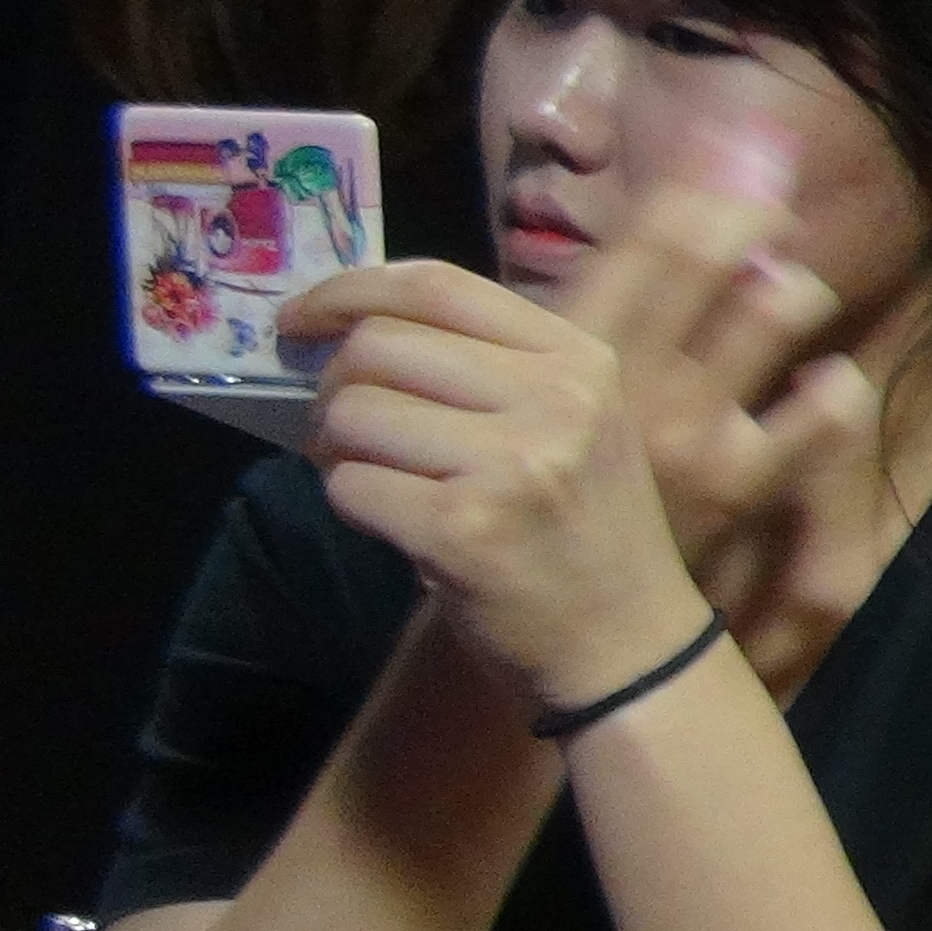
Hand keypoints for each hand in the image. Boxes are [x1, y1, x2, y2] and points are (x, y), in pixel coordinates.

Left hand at [286, 160, 851, 710]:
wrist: (629, 645)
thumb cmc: (586, 531)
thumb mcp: (573, 424)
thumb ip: (491, 367)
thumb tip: (353, 328)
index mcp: (579, 359)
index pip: (437, 285)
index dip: (350, 288)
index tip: (303, 317)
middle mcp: (554, 398)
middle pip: (381, 344)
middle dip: (335, 384)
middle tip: (343, 429)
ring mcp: (511, 463)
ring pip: (353, 412)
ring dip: (336, 448)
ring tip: (372, 476)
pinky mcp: (461, 529)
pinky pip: (349, 487)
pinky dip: (349, 503)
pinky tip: (391, 522)